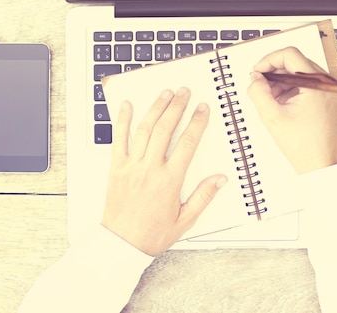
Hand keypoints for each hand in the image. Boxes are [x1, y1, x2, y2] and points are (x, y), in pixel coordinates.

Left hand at [101, 87, 227, 255]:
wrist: (121, 243)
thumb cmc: (152, 233)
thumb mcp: (185, 220)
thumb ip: (203, 197)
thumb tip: (220, 179)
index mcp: (169, 180)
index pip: (187, 143)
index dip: (197, 122)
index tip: (202, 109)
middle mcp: (150, 168)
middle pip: (166, 129)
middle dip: (177, 107)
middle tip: (184, 92)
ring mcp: (131, 166)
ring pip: (145, 129)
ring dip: (156, 108)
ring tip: (165, 93)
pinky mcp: (116, 167)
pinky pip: (118, 139)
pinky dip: (122, 120)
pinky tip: (127, 105)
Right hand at [247, 47, 336, 173]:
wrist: (322, 165)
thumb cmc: (304, 147)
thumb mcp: (272, 117)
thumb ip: (258, 92)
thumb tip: (255, 78)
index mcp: (319, 84)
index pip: (290, 55)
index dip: (269, 60)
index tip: (259, 71)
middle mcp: (332, 83)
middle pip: (298, 63)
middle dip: (276, 73)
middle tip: (263, 87)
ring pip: (305, 73)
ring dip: (286, 82)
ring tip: (275, 100)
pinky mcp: (336, 98)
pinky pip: (314, 84)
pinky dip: (298, 89)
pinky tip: (288, 104)